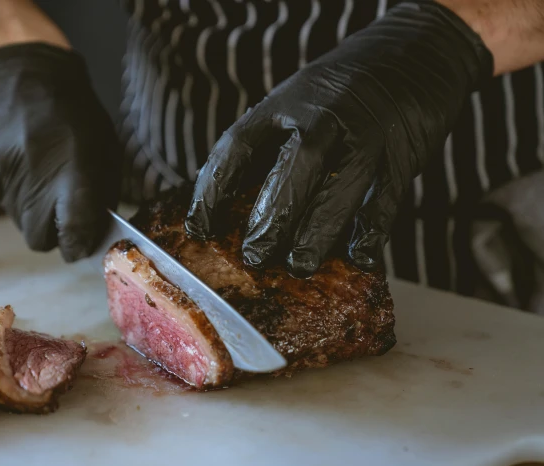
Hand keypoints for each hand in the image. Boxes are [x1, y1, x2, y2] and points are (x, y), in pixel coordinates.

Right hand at [0, 43, 120, 261]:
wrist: (18, 70)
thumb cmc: (72, 112)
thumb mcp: (103, 148)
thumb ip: (99, 195)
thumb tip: (92, 235)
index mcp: (72, 171)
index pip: (73, 233)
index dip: (77, 245)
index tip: (80, 242)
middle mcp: (32, 176)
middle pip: (37, 239)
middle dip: (50, 232)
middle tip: (58, 209)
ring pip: (16, 217)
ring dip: (30, 203)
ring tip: (37, 167)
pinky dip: (10, 185)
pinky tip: (17, 156)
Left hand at [185, 1, 492, 276]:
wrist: (414, 54)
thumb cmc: (340, 93)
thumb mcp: (295, 103)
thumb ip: (268, 148)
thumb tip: (229, 208)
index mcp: (285, 103)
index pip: (237, 145)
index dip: (213, 190)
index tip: (198, 229)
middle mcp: (325, 115)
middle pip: (294, 167)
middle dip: (271, 218)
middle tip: (254, 255)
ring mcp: (366, 134)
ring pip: (339, 186)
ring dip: (317, 232)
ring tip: (298, 264)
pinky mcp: (402, 153)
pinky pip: (385, 199)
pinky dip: (370, 231)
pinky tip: (357, 255)